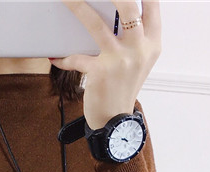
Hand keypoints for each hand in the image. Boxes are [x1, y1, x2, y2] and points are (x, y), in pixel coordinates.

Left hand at [48, 0, 161, 129]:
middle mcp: (139, 49)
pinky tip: (56, 56)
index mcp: (152, 43)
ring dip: (77, 6)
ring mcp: (120, 60)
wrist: (115, 121)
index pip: (152, 5)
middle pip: (128, 6)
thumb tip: (118, 8)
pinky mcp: (100, 72)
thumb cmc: (123, 88)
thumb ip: (134, 35)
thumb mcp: (138, 60)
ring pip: (96, 24)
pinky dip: (63, 57)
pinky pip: (76, 57)